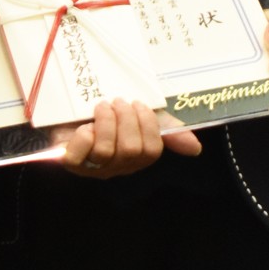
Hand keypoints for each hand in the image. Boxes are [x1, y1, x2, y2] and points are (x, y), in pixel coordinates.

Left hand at [61, 98, 202, 179]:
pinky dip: (82, 138)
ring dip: (105, 123)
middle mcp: (118, 166)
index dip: (147, 125)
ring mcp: (94, 167)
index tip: (138, 104)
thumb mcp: (141, 115)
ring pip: (105, 152)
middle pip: (131, 150)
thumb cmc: (110, 114)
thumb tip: (196, 149)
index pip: (152, 150)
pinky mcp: (71, 164)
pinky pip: (78, 157)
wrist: (72, 108)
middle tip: (118, 102)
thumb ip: (168, 130)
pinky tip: (84, 127)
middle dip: (126, 120)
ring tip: (102, 107)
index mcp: (137, 157)